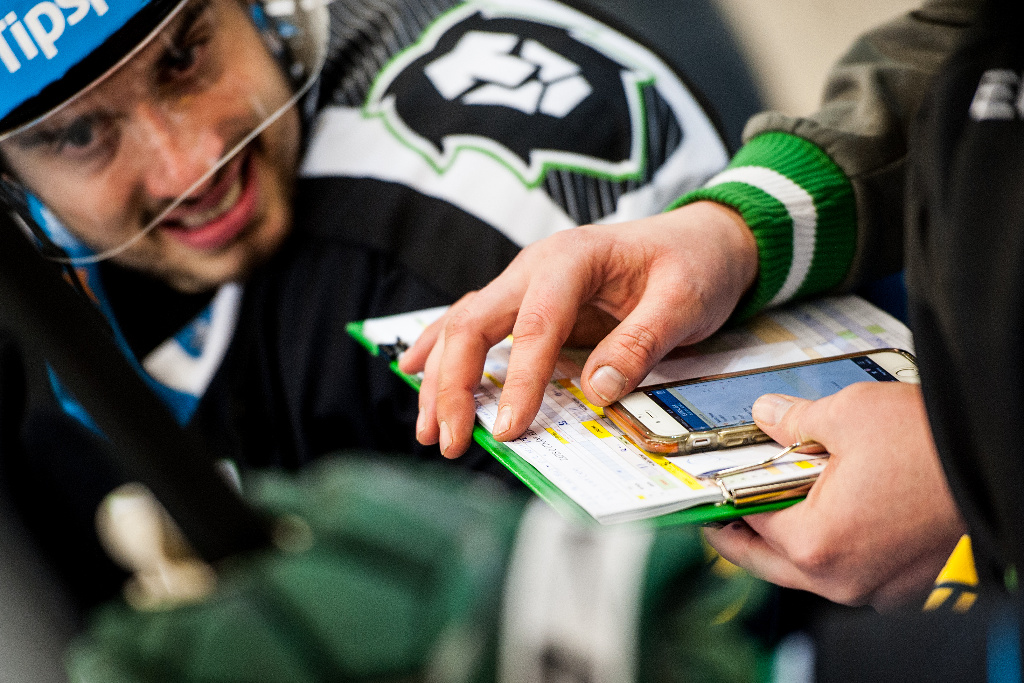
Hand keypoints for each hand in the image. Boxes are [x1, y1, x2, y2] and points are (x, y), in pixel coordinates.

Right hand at [398, 201, 757, 456]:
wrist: (702, 238)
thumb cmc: (695, 263)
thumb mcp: (684, 301)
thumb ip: (641, 343)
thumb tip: (598, 392)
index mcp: (574, 258)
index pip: (535, 325)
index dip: (517, 381)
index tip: (508, 429)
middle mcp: (538, 265)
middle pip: (476, 322)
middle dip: (454, 385)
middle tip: (448, 439)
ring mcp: (526, 280)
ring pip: (463, 324)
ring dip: (440, 376)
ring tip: (428, 428)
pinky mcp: (527, 299)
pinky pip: (474, 321)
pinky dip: (442, 348)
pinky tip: (415, 370)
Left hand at [704, 382, 965, 609]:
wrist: (990, 461)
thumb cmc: (927, 444)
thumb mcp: (844, 415)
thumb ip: (792, 421)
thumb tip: (766, 416)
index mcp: (816, 543)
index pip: (748, 525)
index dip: (723, 503)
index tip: (703, 501)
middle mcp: (843, 578)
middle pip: (769, 562)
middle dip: (742, 537)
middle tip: (719, 519)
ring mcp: (874, 588)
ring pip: (808, 572)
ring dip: (786, 543)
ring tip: (770, 510)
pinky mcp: (901, 586)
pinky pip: (847, 573)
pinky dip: (829, 549)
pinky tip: (824, 519)